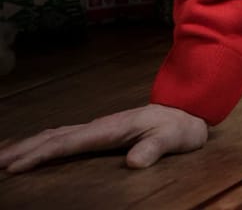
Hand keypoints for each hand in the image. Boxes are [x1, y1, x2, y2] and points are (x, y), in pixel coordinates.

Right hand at [0, 103, 207, 172]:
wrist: (188, 109)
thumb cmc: (179, 127)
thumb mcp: (173, 138)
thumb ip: (154, 148)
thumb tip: (134, 163)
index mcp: (110, 129)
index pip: (69, 143)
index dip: (42, 155)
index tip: (17, 167)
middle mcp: (99, 126)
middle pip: (53, 137)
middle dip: (23, 150)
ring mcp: (97, 127)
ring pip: (54, 135)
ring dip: (26, 145)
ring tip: (1, 156)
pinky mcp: (98, 131)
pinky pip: (63, 136)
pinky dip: (41, 141)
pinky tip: (30, 147)